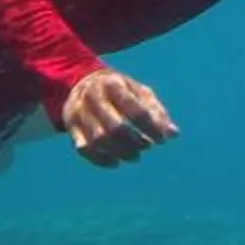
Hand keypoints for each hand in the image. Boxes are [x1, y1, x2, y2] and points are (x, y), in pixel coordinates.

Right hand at [60, 67, 175, 166]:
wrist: (83, 82)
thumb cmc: (121, 90)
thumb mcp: (140, 92)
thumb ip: (157, 112)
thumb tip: (173, 134)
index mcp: (114, 84)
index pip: (136, 111)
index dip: (152, 129)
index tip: (162, 140)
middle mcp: (93, 96)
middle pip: (116, 128)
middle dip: (135, 143)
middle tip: (146, 147)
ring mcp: (79, 111)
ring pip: (99, 141)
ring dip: (120, 153)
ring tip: (134, 156)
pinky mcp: (70, 125)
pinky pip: (84, 149)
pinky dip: (102, 160)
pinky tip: (116, 162)